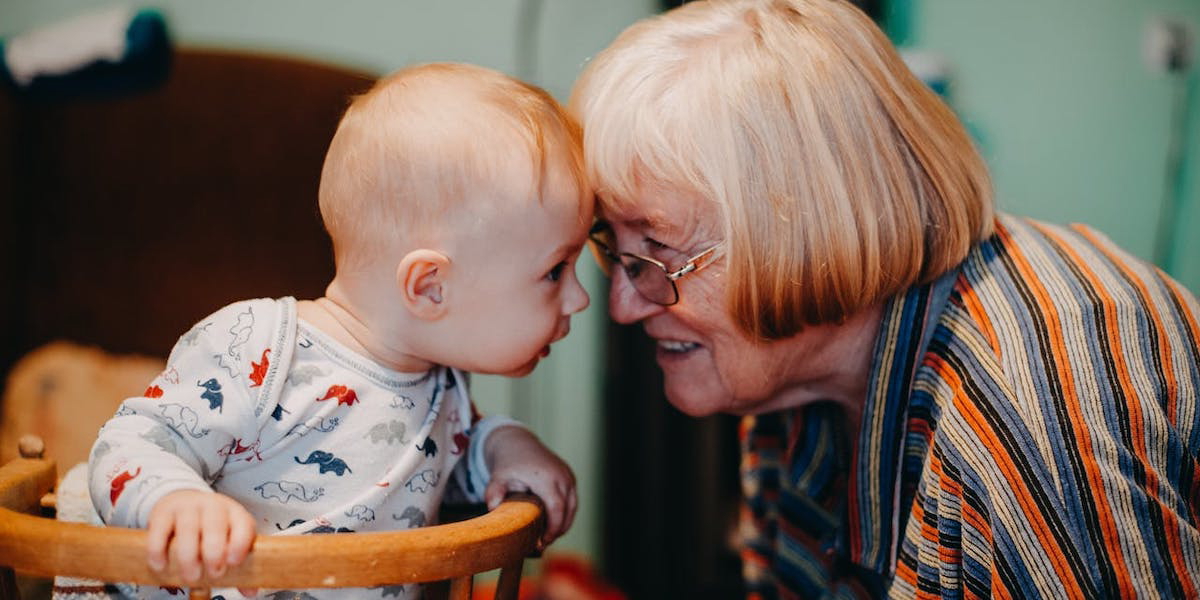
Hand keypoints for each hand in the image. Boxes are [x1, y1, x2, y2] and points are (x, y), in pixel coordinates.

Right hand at [146, 489, 256, 585]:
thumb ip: (238, 564)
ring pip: (188, 529)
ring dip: (188, 556)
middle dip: (214, 553)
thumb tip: (250, 592)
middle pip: (215, 526)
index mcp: (235, 514)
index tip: (233, 562)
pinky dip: (158, 551)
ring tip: (190, 576)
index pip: (243, 525)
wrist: (184, 499)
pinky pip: (159, 531)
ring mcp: (187, 507)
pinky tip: (161, 566)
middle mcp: (213, 507)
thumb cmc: (212, 526)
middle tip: (213, 574)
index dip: (240, 544)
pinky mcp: (163, 512)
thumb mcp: (229, 538)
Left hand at [483, 426, 577, 548]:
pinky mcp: (570, 477)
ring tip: (546, 536)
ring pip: (573, 507)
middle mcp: (562, 476)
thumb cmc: (508, 463)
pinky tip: (551, 523)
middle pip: (568, 511)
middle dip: (557, 530)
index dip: (553, 529)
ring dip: (563, 524)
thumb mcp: (498, 476)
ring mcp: (568, 476)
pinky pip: (572, 500)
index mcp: (546, 477)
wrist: (518, 443)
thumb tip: (492, 507)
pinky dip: (565, 514)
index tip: (542, 542)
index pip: (557, 508)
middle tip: (541, 544)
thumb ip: (494, 491)